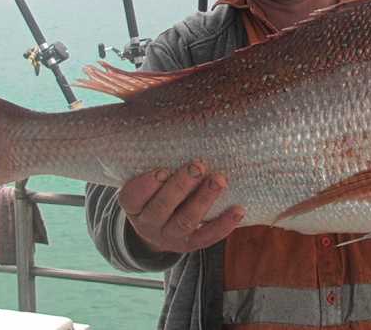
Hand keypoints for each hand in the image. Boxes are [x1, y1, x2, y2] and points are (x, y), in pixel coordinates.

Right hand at [118, 160, 244, 253]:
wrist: (158, 229)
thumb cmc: (155, 192)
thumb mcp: (146, 180)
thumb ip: (155, 162)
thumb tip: (175, 125)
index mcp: (133, 206)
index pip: (133, 197)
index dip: (146, 185)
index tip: (163, 169)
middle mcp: (149, 223)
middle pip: (162, 207)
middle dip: (181, 186)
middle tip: (198, 166)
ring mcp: (170, 236)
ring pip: (185, 220)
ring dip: (204, 199)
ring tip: (219, 180)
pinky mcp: (190, 244)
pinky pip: (207, 237)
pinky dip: (224, 224)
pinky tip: (238, 210)